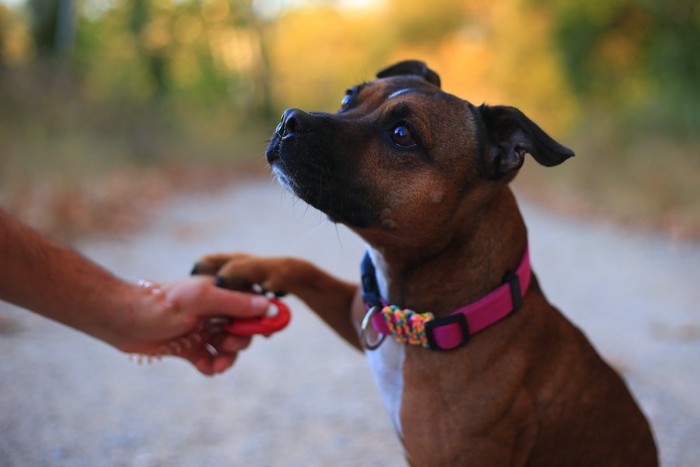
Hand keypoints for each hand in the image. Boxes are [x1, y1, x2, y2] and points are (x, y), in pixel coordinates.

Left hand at [114, 276, 269, 375]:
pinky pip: (209, 358)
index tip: (268, 333)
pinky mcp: (189, 346)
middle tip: (228, 346)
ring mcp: (202, 328)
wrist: (123, 322)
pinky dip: (209, 364)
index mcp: (219, 292)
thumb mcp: (201, 301)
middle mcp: (213, 310)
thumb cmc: (161, 305)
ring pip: (226, 347)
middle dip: (239, 341)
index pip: (251, 304)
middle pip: (242, 329)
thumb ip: (235, 303)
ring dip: (226, 358)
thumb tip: (267, 306)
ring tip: (216, 365)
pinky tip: (203, 366)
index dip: (262, 318)